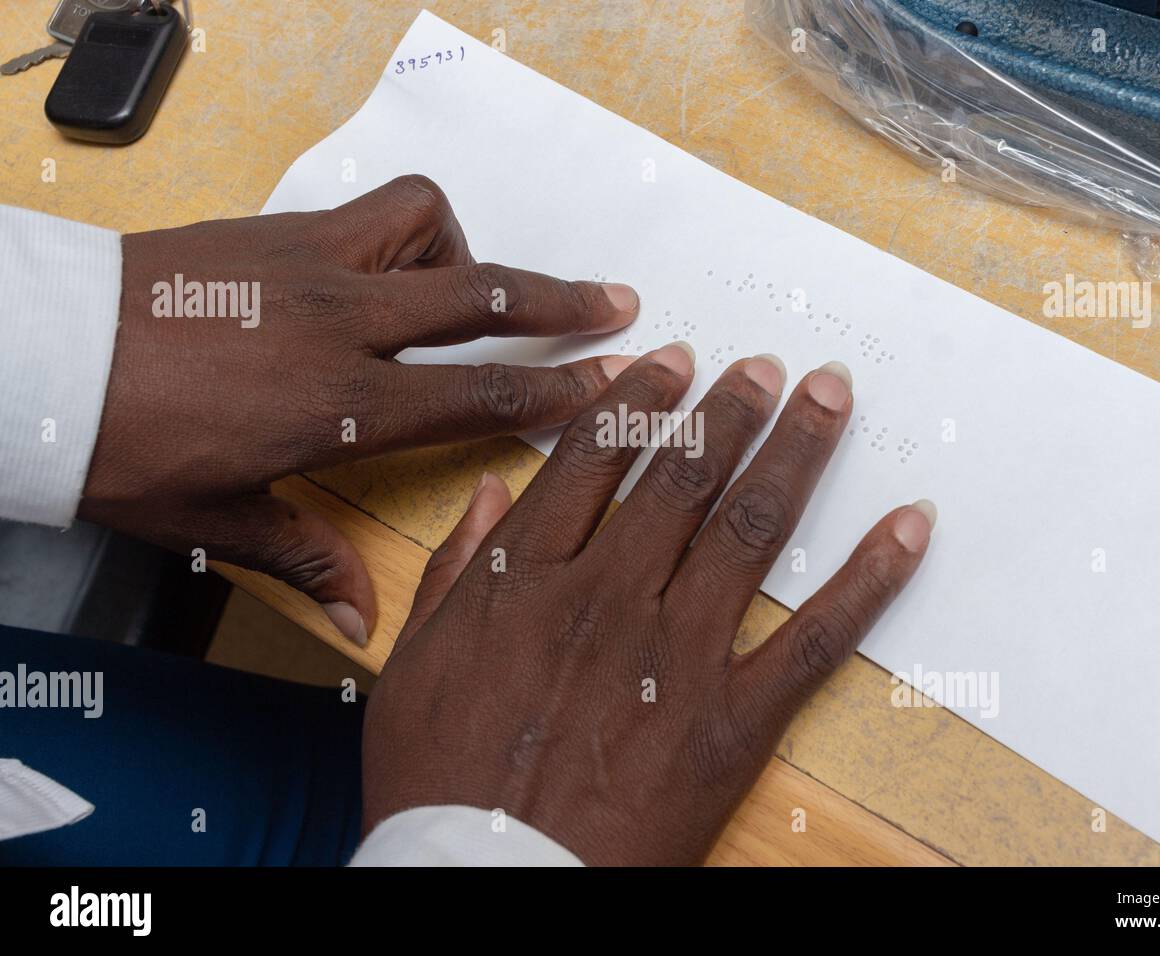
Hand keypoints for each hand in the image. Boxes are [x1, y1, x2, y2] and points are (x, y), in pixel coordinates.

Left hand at [80, 175, 639, 644]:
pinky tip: (383, 268)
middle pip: (483, 295)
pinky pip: (367, 211)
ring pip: (428, 226)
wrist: (40, 358)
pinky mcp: (275, 229)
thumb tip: (362, 622)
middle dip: (561, 299)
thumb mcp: (216, 519)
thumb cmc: (122, 448)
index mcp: (339, 404)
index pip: (478, 394)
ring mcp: (310, 263)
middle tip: (615, 302)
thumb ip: (305, 558)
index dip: (561, 388)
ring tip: (467, 286)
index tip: (618, 380)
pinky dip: (401, 231)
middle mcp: (341, 323)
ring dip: (466, 252)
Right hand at [362, 344, 934, 864]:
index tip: (671, 362)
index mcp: (528, 581)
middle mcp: (608, 598)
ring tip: (827, 399)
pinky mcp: (731, 722)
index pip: (595, 460)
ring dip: (794, 451)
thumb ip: (455, 569)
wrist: (485, 886)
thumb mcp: (413, 667)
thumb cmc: (439, 785)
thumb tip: (493, 492)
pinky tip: (907, 527)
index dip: (641, 401)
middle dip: (730, 409)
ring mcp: (676, 657)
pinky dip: (870, 578)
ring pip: (747, 528)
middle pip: (683, 477)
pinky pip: (815, 639)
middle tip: (764, 367)